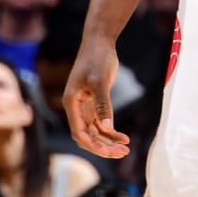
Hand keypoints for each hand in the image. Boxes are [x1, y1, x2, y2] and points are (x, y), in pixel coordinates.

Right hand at [64, 36, 128, 158]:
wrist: (100, 43)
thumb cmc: (97, 58)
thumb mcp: (100, 81)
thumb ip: (103, 105)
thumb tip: (106, 128)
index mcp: (71, 103)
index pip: (79, 132)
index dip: (92, 144)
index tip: (109, 151)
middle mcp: (75, 107)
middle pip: (87, 135)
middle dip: (103, 146)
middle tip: (122, 153)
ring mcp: (84, 106)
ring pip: (95, 132)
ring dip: (108, 141)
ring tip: (126, 149)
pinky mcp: (94, 103)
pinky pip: (100, 123)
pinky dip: (111, 131)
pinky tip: (124, 138)